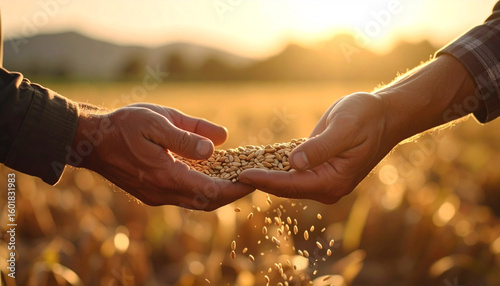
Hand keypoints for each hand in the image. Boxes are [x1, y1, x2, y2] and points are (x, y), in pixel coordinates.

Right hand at [72, 103, 253, 209]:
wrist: (91, 141)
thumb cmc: (122, 126)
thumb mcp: (156, 122)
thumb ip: (188, 134)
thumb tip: (218, 143)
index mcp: (166, 177)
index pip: (211, 192)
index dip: (236, 188)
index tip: (255, 179)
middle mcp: (162, 193)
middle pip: (207, 202)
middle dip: (232, 193)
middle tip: (253, 180)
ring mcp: (156, 196)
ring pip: (196, 201)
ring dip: (218, 192)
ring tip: (237, 177)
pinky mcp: (153, 193)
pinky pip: (185, 196)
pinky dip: (203, 188)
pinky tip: (211, 174)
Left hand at [239, 92, 397, 203]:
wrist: (384, 115)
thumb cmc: (366, 117)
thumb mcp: (344, 127)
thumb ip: (320, 147)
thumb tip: (294, 164)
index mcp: (333, 181)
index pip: (291, 185)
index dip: (264, 180)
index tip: (240, 175)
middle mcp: (327, 187)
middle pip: (285, 187)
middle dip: (258, 181)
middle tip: (228, 176)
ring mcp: (323, 180)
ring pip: (286, 181)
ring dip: (263, 175)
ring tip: (234, 169)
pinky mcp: (319, 170)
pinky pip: (292, 172)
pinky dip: (274, 167)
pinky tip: (254, 161)